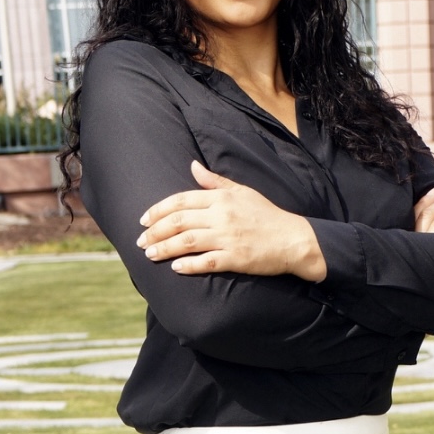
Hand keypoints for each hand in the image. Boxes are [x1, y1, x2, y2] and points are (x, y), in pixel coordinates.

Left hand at [137, 160, 326, 281]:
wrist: (293, 239)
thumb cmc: (267, 215)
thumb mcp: (242, 191)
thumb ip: (215, 181)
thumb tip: (193, 166)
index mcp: (221, 198)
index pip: (181, 201)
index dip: (158, 211)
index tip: (144, 220)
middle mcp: (222, 216)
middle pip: (179, 222)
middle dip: (155, 231)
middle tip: (140, 241)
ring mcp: (228, 238)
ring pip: (187, 242)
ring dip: (164, 248)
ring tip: (150, 254)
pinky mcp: (236, 259)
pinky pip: (206, 262)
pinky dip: (188, 265)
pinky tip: (175, 268)